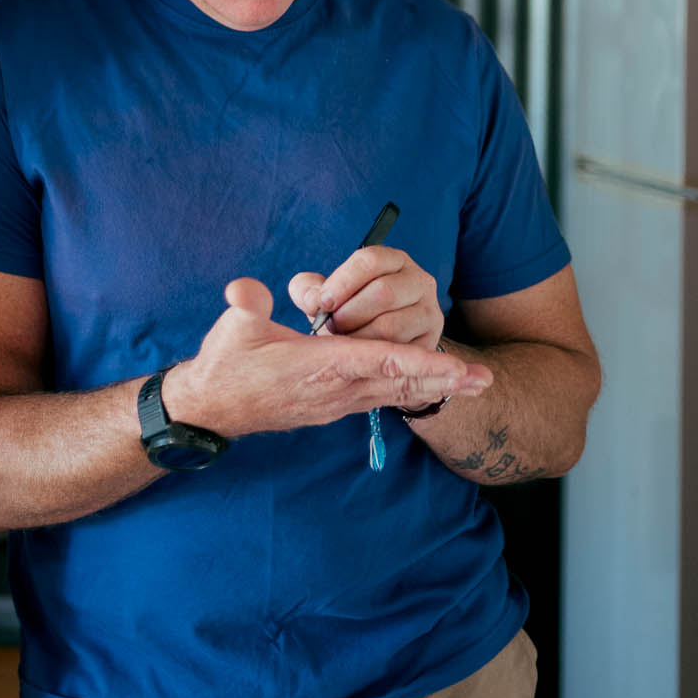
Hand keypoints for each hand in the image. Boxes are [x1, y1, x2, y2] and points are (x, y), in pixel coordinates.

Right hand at [163, 278, 487, 439]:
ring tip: (473, 383)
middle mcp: (334, 388)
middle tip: (484, 379)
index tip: (452, 365)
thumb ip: (245, 304)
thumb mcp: (232, 329)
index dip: (416, 362)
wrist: (213, 407)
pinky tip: (430, 386)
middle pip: (398, 382)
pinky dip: (410, 390)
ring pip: (394, 392)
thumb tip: (246, 290)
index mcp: (317, 366)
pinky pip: (381, 397)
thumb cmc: (225, 364)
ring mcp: (336, 401)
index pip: (376, 361)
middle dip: (442, 380)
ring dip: (434, 386)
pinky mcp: (332, 404)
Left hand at [289, 247, 444, 352]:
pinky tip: (361, 356)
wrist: (381, 346)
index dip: (343, 281)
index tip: (322, 302)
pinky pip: (400, 351)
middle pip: (383, 292)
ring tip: (344, 342)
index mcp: (393, 260)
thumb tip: (309, 298)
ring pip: (391, 326)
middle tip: (331, 327)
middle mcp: (418, 280)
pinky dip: (375, 356)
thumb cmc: (352, 314)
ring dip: (359, 338)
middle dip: (349, 314)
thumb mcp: (329, 297)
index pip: (370, 260)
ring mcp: (429, 310)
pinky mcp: (430, 341)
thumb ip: (309, 290)